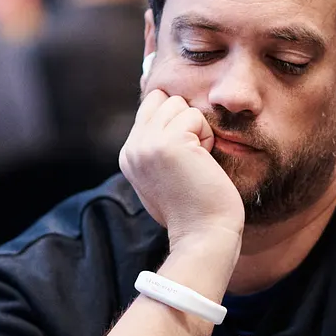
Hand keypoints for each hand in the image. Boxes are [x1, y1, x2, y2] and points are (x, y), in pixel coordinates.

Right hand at [119, 89, 242, 245]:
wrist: (203, 235)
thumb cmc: (194, 209)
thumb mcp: (163, 174)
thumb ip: (156, 145)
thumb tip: (163, 102)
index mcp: (128, 155)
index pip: (150, 106)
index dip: (176, 122)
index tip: (185, 156)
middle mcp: (132, 147)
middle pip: (164, 100)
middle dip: (186, 123)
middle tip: (192, 160)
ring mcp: (147, 144)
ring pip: (179, 105)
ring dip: (197, 129)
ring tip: (197, 162)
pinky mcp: (168, 143)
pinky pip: (195, 116)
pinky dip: (207, 137)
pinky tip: (203, 163)